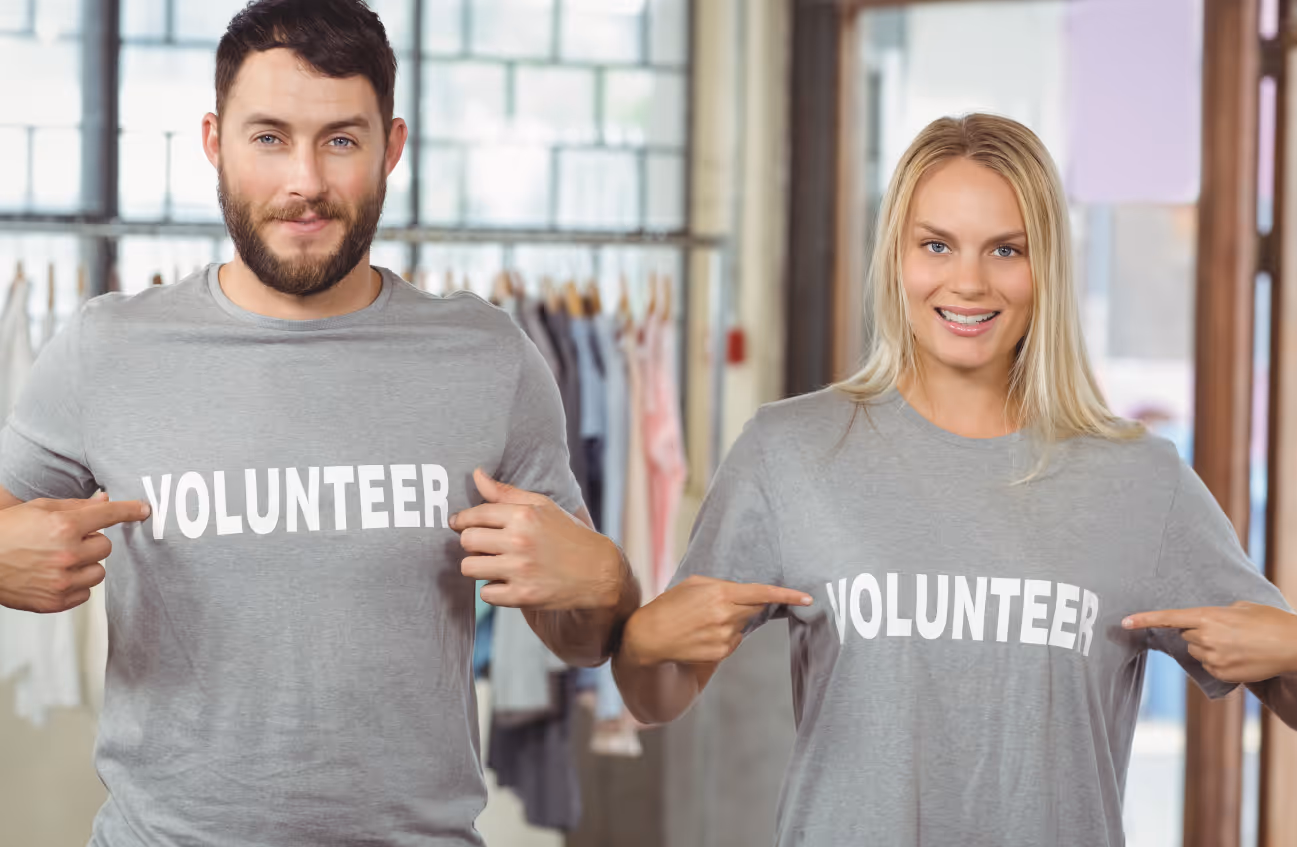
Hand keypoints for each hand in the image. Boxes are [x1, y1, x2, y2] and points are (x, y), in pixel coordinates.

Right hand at [0, 493, 150, 613]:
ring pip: (99, 573)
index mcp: (63, 527)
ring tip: (58, 560)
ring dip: (85, 566)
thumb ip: (77, 506)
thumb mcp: (39, 508)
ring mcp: (61, 581)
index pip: (109, 516)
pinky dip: (75, 586)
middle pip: (106, 547)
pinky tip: (53, 576)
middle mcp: (66, 554)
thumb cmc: (5, 532)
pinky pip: (85, 594)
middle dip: (91, 543)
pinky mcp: (55, 602)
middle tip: (66, 542)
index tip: (143, 510)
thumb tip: (106, 501)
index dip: (129, 510)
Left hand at [450, 469, 622, 610]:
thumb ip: (505, 492)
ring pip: (469, 568)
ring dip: (478, 566)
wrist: (597, 571)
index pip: (474, 515)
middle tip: (485, 545)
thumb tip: (476, 475)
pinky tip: (507, 581)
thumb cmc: (568, 535)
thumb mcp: (542, 506)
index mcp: (523, 515)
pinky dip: (493, 589)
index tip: (460, 524)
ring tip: (495, 563)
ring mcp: (520, 570)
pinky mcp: (522, 596)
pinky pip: (485, 594)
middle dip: (472, 543)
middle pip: (466, 541)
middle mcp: (519, 542)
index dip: (462, 520)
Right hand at [621, 575, 812, 666]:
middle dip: (749, 605)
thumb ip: (722, 585)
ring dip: (732, 620)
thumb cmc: (670, 605)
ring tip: (704, 620)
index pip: (762, 593)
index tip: (807, 597)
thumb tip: (744, 593)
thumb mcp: (693, 584)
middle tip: (723, 604)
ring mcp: (725, 637)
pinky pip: (734, 640)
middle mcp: (726, 616)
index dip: (787, 595)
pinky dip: (725, 635)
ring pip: (743, 625)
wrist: (650, 637)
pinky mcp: (722, 653)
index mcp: (721, 594)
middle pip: (755, 608)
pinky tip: (704, 634)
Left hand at [1124, 602, 1296, 682]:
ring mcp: (1213, 658)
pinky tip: (1239, 657)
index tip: (1123, 622)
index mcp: (1208, 616)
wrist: (1294, 646)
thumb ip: (1218, 612)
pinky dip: (1219, 662)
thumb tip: (1207, 620)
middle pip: (1185, 635)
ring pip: (1197, 652)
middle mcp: (1206, 637)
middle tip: (1225, 630)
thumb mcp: (1241, 607)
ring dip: (1208, 647)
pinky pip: (1209, 666)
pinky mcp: (1222, 675)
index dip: (1144, 619)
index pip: (1168, 618)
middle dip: (1198, 632)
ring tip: (1237, 644)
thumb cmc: (1271, 621)